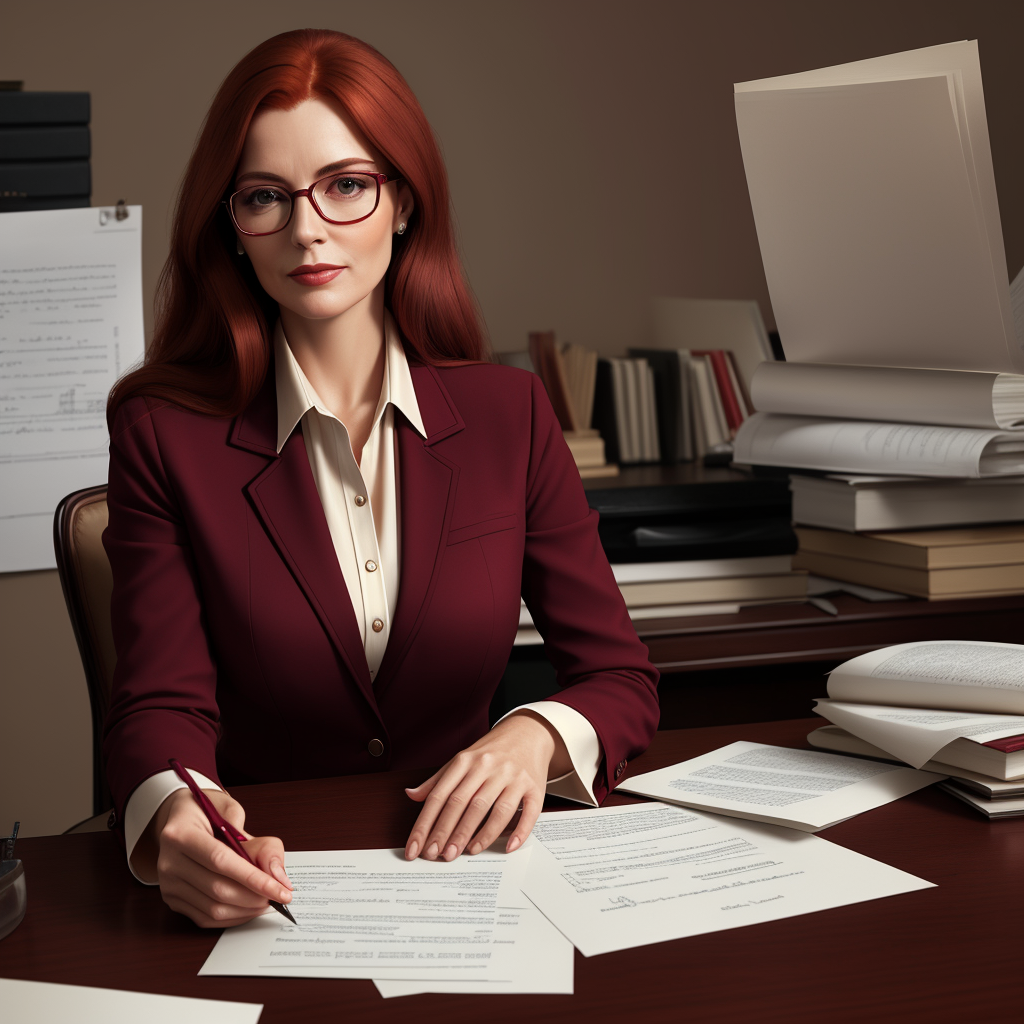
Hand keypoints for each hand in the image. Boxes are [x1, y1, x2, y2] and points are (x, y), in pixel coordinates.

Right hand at [145, 788, 292, 927]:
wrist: (180, 817)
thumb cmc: (208, 811)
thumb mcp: (234, 811)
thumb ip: (259, 843)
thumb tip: (278, 876)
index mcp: (180, 833)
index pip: (221, 861)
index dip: (254, 878)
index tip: (281, 889)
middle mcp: (169, 861)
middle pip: (217, 889)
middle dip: (255, 896)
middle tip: (280, 895)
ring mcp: (168, 884)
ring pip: (213, 908)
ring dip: (247, 909)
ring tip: (267, 900)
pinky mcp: (172, 899)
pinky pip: (205, 917)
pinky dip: (233, 916)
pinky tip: (249, 907)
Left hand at [403, 711, 569, 861]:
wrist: (527, 732)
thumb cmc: (491, 752)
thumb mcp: (462, 760)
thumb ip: (437, 780)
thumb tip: (411, 795)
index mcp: (465, 761)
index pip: (440, 796)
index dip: (426, 824)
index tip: (416, 847)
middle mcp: (488, 767)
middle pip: (465, 803)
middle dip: (449, 832)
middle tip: (438, 855)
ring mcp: (513, 776)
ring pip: (495, 809)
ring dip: (480, 834)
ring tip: (466, 852)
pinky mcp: (534, 786)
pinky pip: (529, 812)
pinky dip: (519, 831)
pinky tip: (508, 847)